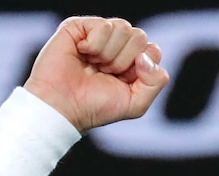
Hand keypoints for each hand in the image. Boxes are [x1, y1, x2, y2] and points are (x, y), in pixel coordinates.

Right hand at [23, 16, 169, 131]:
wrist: (63, 107)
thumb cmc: (95, 107)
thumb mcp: (136, 104)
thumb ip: (156, 82)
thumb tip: (147, 54)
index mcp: (132, 62)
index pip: (152, 50)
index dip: (141, 67)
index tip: (122, 81)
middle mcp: (117, 46)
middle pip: (140, 36)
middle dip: (124, 61)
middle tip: (105, 74)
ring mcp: (98, 35)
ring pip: (124, 28)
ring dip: (109, 54)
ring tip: (93, 65)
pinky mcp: (79, 26)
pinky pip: (104, 25)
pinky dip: (95, 45)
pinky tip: (82, 54)